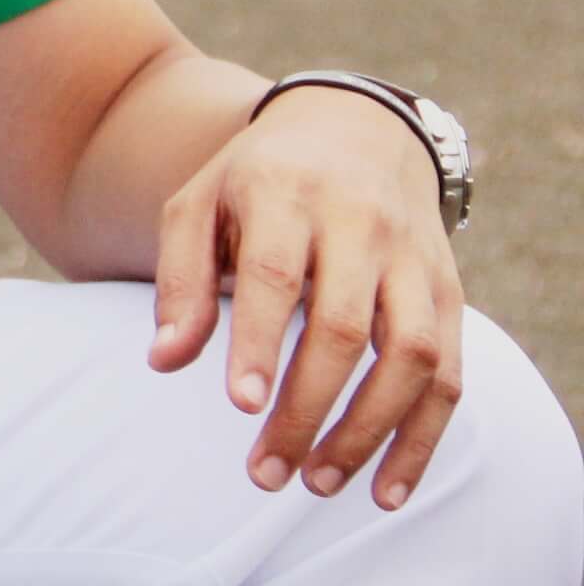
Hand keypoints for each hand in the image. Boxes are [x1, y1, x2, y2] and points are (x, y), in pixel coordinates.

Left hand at [150, 88, 462, 510]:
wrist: (354, 128)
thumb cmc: (256, 179)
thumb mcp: (199, 203)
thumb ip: (180, 279)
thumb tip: (163, 360)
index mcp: (285, 193)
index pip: (277, 272)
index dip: (261, 340)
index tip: (242, 404)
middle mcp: (359, 224)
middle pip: (344, 326)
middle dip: (306, 407)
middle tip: (265, 471)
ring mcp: (412, 259)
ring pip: (411, 355)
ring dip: (369, 431)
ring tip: (319, 483)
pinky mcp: (448, 291)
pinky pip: (450, 373)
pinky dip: (424, 436)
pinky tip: (386, 486)